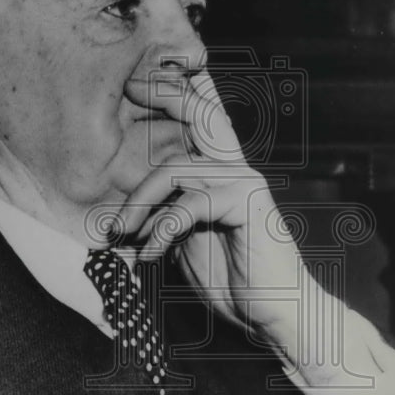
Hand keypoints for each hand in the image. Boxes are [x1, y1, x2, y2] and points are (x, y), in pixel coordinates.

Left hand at [117, 69, 383, 393]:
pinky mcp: (246, 204)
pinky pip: (189, 205)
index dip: (173, 95)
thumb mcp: (188, 246)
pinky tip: (148, 255)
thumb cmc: (234, 281)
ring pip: (177, 170)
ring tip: (119, 232)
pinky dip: (161, 230)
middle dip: (165, 92)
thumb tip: (126, 217)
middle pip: (201, 114)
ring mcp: (244, 183)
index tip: (137, 80)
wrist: (275, 313)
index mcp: (222, 175)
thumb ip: (166, 221)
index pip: (199, 124)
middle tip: (129, 83)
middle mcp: (236, 170)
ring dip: (138, 201)